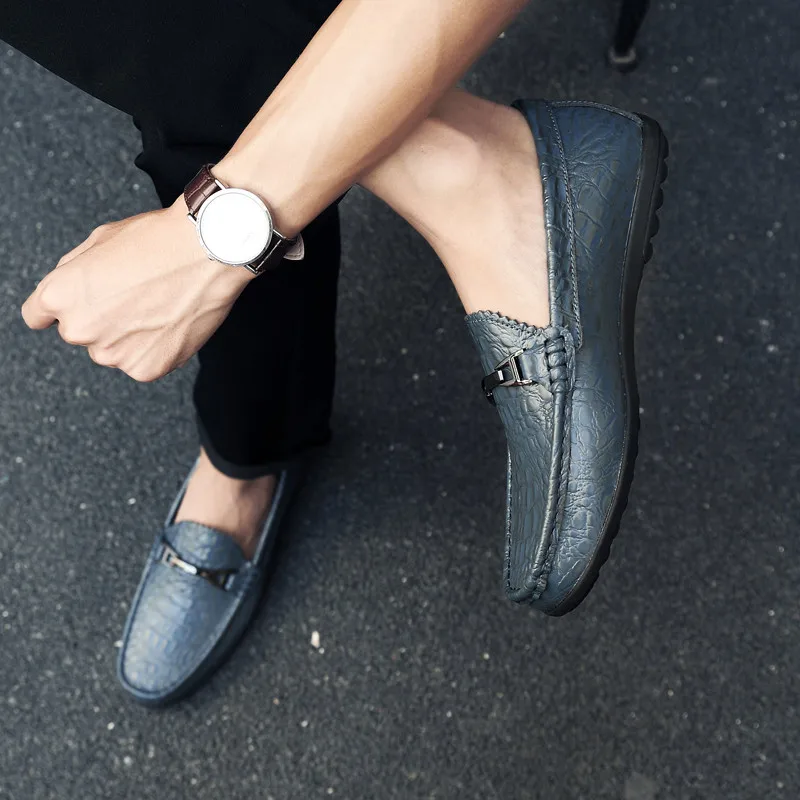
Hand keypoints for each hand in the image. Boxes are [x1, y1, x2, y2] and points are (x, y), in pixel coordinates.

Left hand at [20, 200, 252, 381]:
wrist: (207, 252)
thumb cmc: (158, 240)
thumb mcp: (100, 240)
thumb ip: (74, 271)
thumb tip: (70, 290)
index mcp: (59, 295)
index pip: (37, 316)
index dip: (62, 306)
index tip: (79, 305)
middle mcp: (79, 329)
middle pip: (80, 333)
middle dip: (100, 318)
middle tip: (135, 296)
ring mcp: (113, 354)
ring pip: (112, 350)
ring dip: (128, 336)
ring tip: (158, 307)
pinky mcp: (145, 369)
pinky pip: (142, 362)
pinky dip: (155, 348)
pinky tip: (170, 322)